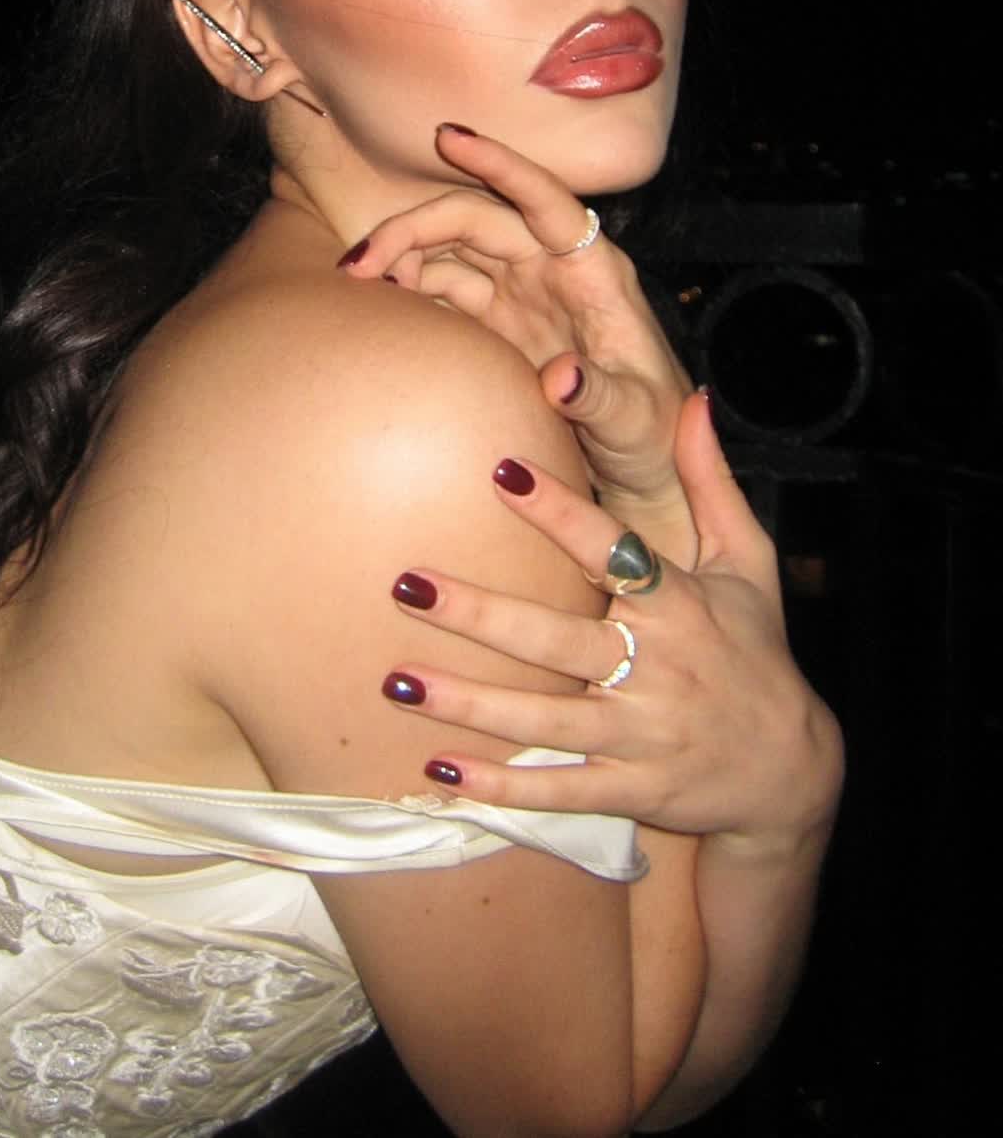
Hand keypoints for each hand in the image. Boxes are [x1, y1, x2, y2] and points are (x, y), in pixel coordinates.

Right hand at [339, 123, 696, 558]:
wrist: (643, 467)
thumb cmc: (654, 435)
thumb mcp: (635, 420)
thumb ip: (601, 398)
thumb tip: (561, 377)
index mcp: (592, 271)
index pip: (544, 200)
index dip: (499, 165)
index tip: (450, 138)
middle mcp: (552, 268)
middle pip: (477, 221)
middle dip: (415, 227)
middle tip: (359, 261)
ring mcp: (520, 292)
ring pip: (452, 250)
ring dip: (403, 255)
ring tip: (359, 280)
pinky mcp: (497, 322)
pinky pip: (445, 289)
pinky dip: (410, 288)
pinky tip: (379, 302)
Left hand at [382, 392, 843, 847]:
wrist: (793, 771)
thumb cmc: (758, 651)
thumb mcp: (750, 562)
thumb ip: (712, 480)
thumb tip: (695, 398)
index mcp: (678, 604)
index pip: (612, 549)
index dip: (560, 511)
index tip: (501, 469)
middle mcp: (656, 668)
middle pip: (556, 638)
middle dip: (480, 613)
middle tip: (406, 584)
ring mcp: (641, 735)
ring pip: (544, 717)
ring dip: (469, 703)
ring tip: (395, 678)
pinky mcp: (631, 790)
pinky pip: (559, 789)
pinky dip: (501, 786)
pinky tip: (438, 772)